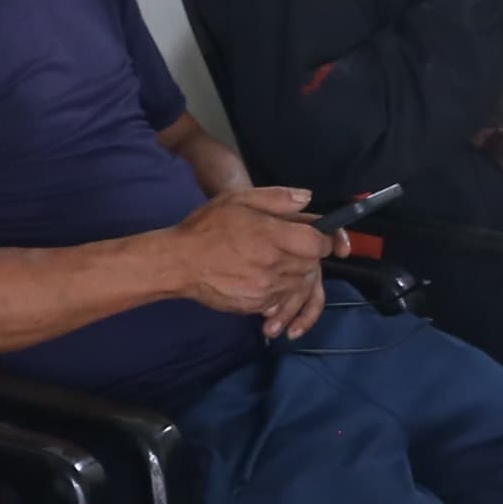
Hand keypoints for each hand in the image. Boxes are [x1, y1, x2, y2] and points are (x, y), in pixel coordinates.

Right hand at [165, 186, 332, 333]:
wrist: (179, 263)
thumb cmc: (207, 227)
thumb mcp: (239, 199)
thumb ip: (277, 197)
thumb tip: (307, 198)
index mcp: (272, 236)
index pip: (318, 243)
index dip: (323, 239)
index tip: (316, 236)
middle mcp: (273, 265)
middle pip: (311, 264)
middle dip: (307, 254)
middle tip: (287, 245)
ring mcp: (265, 289)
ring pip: (298, 283)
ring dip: (293, 272)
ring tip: (271, 260)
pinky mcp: (256, 305)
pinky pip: (281, 298)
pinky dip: (278, 288)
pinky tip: (261, 276)